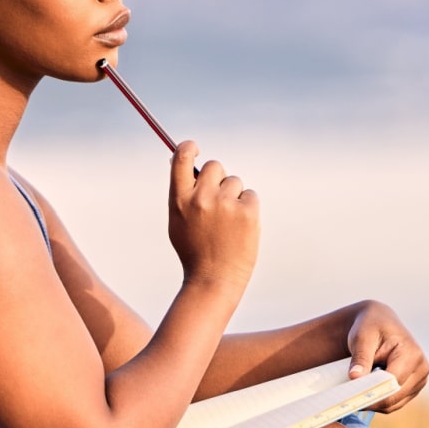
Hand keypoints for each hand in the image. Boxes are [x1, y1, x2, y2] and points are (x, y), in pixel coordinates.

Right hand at [167, 140, 259, 289]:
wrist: (213, 279)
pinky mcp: (247, 212)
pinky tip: (239, 227)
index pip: (182, 158)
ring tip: (228, 223)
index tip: (195, 148)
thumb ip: (181, 194)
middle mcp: (201, 198)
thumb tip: (183, 162)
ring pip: (235, 182)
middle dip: (218, 179)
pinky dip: (247, 208)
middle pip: (215, 166)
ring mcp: (225, 204)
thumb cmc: (194, 252)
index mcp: (180, 199)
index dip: (189, 148)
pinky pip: (250, 195)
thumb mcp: (177, 221)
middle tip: (218, 202)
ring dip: (233, 196)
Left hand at [346, 300, 428, 412]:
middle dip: (371, 399)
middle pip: (394, 397)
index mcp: (412, 354)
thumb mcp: (362, 338)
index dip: (372, 391)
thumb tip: (355, 377)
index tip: (351, 396)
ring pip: (394, 404)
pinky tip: (365, 391)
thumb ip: (361, 358)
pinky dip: (379, 401)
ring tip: (355, 391)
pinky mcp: (413, 388)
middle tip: (348, 398)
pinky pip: (394, 404)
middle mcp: (421, 369)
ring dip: (374, 402)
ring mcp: (420, 380)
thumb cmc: (371, 327)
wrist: (379, 323)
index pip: (393, 383)